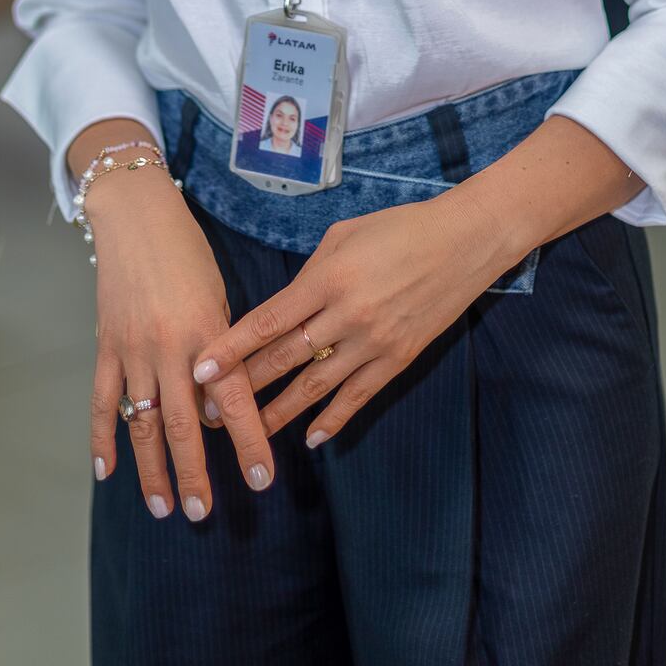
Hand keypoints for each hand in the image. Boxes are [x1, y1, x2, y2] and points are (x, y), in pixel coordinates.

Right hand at [87, 166, 275, 520]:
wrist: (134, 216)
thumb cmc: (187, 252)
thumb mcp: (218, 295)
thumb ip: (221, 351)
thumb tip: (217, 410)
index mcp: (208, 332)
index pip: (234, 400)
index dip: (250, 442)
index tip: (264, 480)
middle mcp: (169, 347)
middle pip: (183, 424)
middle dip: (195, 472)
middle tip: (203, 513)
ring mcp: (132, 349)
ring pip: (142, 422)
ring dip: (152, 470)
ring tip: (163, 507)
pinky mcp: (105, 346)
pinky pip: (101, 401)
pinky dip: (102, 439)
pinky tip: (106, 472)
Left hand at [192, 189, 505, 448]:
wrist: (465, 242)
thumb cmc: (400, 228)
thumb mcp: (344, 235)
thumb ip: (310, 275)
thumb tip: (285, 309)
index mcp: (328, 278)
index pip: (268, 321)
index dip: (232, 349)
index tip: (201, 369)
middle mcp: (348, 315)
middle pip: (285, 358)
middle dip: (245, 385)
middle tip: (211, 408)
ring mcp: (375, 341)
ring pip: (316, 386)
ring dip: (280, 411)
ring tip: (250, 432)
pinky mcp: (399, 359)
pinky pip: (359, 396)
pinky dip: (333, 419)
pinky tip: (311, 437)